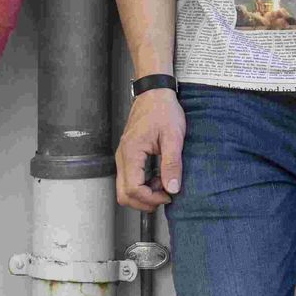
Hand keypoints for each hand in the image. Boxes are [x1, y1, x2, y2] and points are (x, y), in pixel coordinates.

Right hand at [116, 88, 185, 210]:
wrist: (154, 93)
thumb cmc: (163, 110)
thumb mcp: (173, 136)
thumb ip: (172, 164)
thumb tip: (173, 188)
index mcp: (131, 152)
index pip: (133, 189)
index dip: (150, 198)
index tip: (168, 195)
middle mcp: (122, 156)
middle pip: (123, 195)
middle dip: (144, 202)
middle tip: (165, 196)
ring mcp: (123, 157)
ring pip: (124, 189)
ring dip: (144, 194)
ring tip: (163, 184)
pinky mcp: (128, 156)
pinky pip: (129, 179)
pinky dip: (143, 185)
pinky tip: (158, 177)